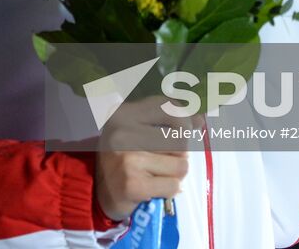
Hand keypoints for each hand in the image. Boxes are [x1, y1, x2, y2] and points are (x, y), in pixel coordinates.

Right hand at [94, 97, 188, 220]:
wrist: (98, 191)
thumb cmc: (124, 157)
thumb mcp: (138, 131)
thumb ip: (168, 122)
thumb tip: (200, 118)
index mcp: (124, 114)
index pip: (167, 106)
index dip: (184, 118)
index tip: (190, 128)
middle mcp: (123, 133)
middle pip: (179, 139)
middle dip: (180, 154)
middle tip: (165, 161)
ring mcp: (128, 159)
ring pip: (180, 164)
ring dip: (174, 174)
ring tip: (157, 174)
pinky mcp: (133, 184)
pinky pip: (173, 185)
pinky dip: (169, 190)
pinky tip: (154, 188)